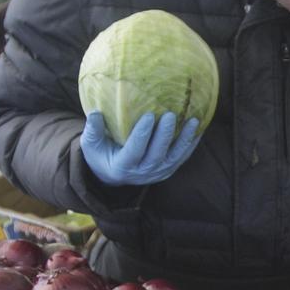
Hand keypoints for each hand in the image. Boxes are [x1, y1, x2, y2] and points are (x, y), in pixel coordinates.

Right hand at [81, 110, 200, 186]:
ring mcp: (157, 173)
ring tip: (193, 120)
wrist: (113, 175)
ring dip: (184, 139)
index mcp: (123, 166)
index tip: (149, 115)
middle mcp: (142, 173)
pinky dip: (191, 144)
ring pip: (174, 157)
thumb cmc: (101, 155)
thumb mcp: (91, 145)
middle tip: (170, 114)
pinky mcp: (168, 170)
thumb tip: (95, 113)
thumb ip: (92, 131)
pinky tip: (199, 128)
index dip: (142, 134)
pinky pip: (182, 157)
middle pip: (157, 154)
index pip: (134, 150)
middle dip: (165, 135)